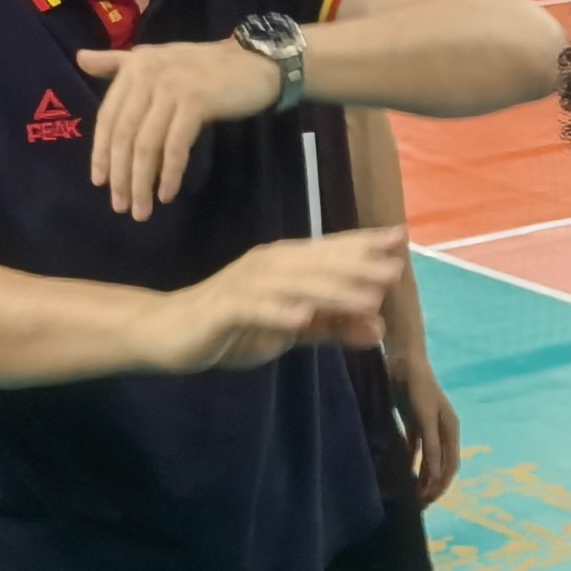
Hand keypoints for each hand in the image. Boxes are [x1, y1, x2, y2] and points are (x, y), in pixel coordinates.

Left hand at [72, 35, 285, 215]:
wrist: (254, 62)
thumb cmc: (203, 67)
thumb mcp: (156, 61)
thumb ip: (118, 63)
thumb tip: (80, 58)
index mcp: (135, 66)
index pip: (108, 116)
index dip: (101, 152)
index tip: (100, 183)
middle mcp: (148, 74)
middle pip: (124, 135)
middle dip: (121, 175)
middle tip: (120, 206)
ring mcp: (172, 88)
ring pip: (147, 145)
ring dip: (141, 183)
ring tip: (141, 210)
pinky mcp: (196, 102)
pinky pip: (175, 146)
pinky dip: (169, 173)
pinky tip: (167, 194)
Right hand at [145, 229, 404, 373]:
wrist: (169, 331)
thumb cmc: (232, 326)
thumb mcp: (290, 329)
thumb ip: (332, 327)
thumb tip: (380, 328)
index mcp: (285, 264)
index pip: (330, 250)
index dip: (364, 244)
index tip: (401, 239)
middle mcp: (268, 265)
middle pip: (318, 263)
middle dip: (358, 265)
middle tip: (395, 270)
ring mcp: (245, 284)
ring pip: (294, 284)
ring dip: (331, 290)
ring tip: (366, 298)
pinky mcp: (223, 308)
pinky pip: (254, 308)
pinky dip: (279, 312)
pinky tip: (303, 319)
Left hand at [392, 367, 465, 509]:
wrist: (404, 360)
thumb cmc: (417, 388)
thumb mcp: (424, 418)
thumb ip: (431, 447)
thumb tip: (436, 476)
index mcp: (451, 430)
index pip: (450, 466)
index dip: (440, 485)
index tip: (426, 501)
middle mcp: (443, 431)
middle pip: (441, 465)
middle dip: (432, 486)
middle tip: (417, 505)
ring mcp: (429, 426)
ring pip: (429, 458)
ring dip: (422, 476)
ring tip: (410, 493)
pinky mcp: (415, 421)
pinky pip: (416, 447)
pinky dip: (411, 461)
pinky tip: (402, 471)